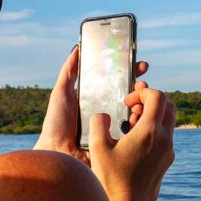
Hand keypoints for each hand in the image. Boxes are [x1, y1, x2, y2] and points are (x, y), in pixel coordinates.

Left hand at [34, 46, 149, 164]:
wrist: (58, 151)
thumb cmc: (57, 125)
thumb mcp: (62, 93)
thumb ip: (70, 72)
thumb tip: (77, 48)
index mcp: (99, 102)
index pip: (119, 84)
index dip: (130, 74)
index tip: (140, 65)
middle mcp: (110, 114)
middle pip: (132, 98)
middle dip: (141, 89)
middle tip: (143, 84)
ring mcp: (116, 129)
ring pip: (137, 113)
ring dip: (143, 104)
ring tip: (140, 99)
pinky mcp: (119, 144)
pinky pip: (135, 132)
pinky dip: (140, 123)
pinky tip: (139, 115)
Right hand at [88, 87, 176, 200]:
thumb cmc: (111, 180)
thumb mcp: (97, 148)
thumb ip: (99, 123)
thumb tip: (103, 115)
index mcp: (150, 131)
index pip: (158, 97)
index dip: (142, 92)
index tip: (127, 102)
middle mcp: (164, 139)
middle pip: (168, 106)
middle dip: (151, 101)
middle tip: (132, 109)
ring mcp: (168, 151)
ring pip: (168, 122)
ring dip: (152, 116)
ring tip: (130, 126)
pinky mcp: (167, 161)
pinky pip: (165, 137)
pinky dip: (154, 131)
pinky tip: (134, 142)